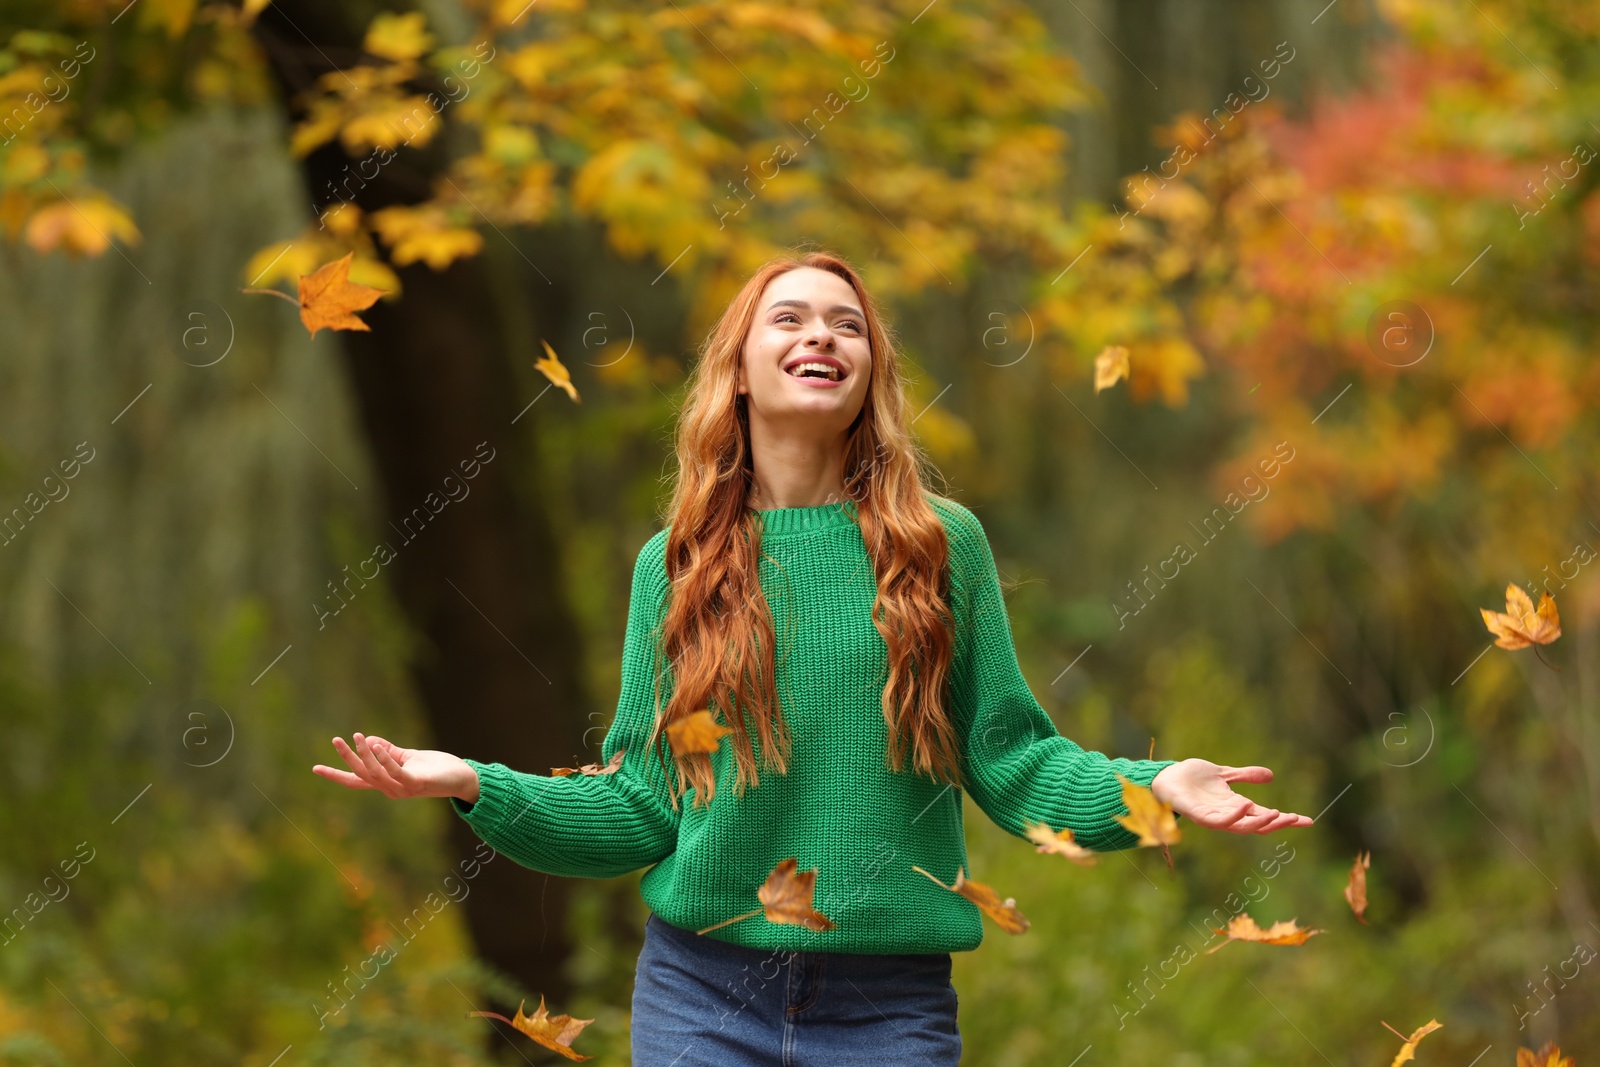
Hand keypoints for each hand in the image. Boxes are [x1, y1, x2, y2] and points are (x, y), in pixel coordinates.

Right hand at [312, 732, 479, 803]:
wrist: (462, 778)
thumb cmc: (436, 768)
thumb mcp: (408, 757)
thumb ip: (389, 751)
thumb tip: (369, 740)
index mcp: (386, 783)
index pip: (356, 780)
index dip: (336, 774)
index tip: (314, 768)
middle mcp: (390, 789)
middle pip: (362, 775)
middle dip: (347, 758)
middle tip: (335, 740)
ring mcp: (402, 789)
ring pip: (376, 773)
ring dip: (365, 754)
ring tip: (357, 736)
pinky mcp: (416, 784)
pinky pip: (396, 772)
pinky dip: (385, 759)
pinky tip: (377, 745)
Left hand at [1148, 759, 1310, 834]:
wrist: (1166, 777)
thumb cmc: (1193, 778)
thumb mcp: (1225, 774)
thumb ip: (1245, 776)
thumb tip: (1270, 776)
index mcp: (1236, 807)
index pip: (1266, 816)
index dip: (1286, 820)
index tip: (1308, 820)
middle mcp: (1227, 815)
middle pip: (1257, 825)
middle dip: (1278, 824)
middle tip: (1296, 819)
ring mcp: (1213, 817)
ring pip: (1240, 827)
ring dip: (1259, 823)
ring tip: (1277, 815)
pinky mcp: (1198, 815)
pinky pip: (1217, 820)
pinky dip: (1232, 816)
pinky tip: (1244, 806)